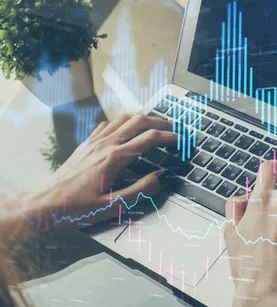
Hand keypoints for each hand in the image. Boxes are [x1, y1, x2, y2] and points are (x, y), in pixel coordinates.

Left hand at [22, 113, 177, 229]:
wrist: (43, 205)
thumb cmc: (75, 209)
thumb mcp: (112, 206)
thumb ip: (140, 190)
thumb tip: (161, 176)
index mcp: (114, 158)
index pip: (149, 139)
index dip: (169, 137)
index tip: (181, 140)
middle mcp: (105, 144)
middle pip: (139, 121)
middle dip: (160, 121)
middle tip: (174, 128)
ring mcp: (93, 142)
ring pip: (123, 118)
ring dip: (143, 118)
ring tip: (155, 125)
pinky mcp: (85, 144)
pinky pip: (108, 124)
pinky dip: (123, 122)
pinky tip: (126, 130)